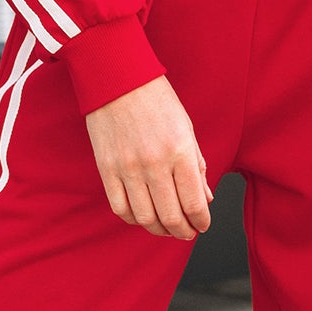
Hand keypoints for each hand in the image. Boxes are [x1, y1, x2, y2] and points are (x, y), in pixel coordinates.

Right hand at [84, 76, 212, 239]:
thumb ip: (197, 165)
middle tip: (187, 232)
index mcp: (180, 151)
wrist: (117, 78)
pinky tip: (143, 216)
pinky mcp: (106, 169)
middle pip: (171, 217)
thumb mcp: (186, 128)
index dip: (201, 221)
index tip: (203, 224)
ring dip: (159, 230)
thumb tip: (205, 198)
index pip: (195, 203)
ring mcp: (128, 168)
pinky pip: (120, 207)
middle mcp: (154, 163)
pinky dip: (134, 219)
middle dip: (183, 232)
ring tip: (166, 227)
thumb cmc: (156, 100)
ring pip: (145, 218)